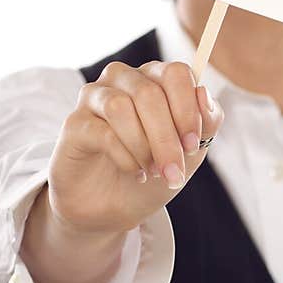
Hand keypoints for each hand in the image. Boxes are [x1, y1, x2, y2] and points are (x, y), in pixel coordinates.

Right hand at [47, 60, 224, 237]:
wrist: (114, 209)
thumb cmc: (154, 172)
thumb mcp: (191, 152)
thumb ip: (207, 121)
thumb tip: (203, 93)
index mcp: (156, 79)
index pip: (176, 73)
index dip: (188, 110)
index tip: (193, 146)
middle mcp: (124, 79)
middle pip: (149, 93)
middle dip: (166, 139)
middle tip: (174, 172)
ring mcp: (95, 97)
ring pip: (121, 107)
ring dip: (143, 147)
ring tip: (152, 171)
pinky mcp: (75, 123)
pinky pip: (102, 131)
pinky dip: (124, 157)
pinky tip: (133, 171)